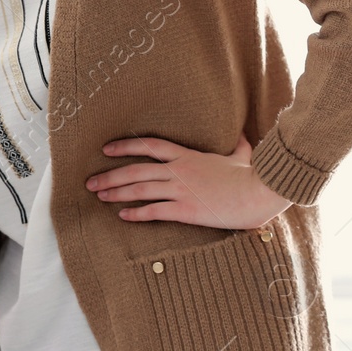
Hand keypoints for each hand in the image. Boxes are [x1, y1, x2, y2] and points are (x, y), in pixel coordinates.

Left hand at [85, 133, 290, 228]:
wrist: (262, 192)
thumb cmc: (253, 176)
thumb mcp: (243, 155)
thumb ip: (238, 145)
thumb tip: (244, 134)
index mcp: (188, 156)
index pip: (149, 146)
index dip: (125, 146)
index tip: (106, 149)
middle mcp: (179, 170)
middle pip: (135, 169)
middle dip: (109, 175)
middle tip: (89, 181)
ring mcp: (181, 189)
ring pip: (139, 189)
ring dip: (116, 193)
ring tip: (99, 196)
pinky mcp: (187, 209)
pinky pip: (154, 211)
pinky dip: (136, 213)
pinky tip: (123, 216)